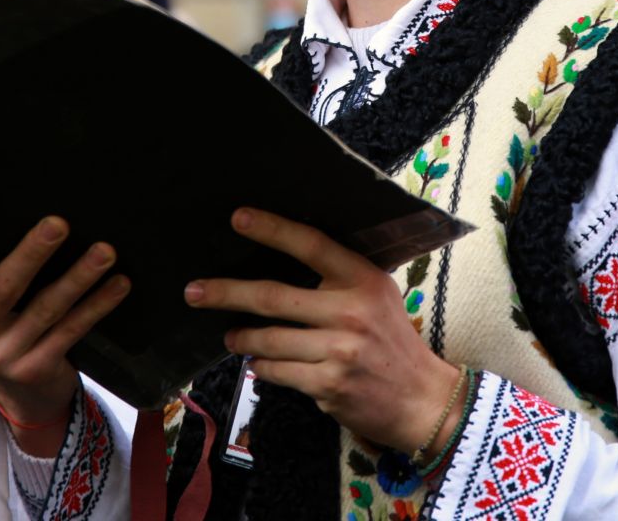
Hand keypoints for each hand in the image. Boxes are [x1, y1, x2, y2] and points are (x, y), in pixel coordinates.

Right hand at [0, 218, 131, 457]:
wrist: (23, 394)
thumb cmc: (5, 322)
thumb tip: (29, 206)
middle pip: (2, 288)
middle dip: (32, 253)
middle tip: (58, 223)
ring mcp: (2, 356)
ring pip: (45, 309)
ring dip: (79, 276)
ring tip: (105, 251)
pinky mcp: (35, 369)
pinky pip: (71, 331)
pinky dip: (98, 304)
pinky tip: (119, 283)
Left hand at [184, 208, 463, 454]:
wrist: (423, 398)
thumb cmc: (392, 342)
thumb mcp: (377, 295)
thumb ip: (338, 279)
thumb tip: (281, 264)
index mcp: (362, 279)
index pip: (311, 245)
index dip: (273, 229)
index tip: (238, 218)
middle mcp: (350, 310)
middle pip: (273, 296)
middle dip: (226, 292)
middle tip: (194, 291)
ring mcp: (339, 349)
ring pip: (268, 339)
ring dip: (241, 338)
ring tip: (231, 337)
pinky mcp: (329, 384)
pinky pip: (277, 371)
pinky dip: (262, 367)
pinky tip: (260, 364)